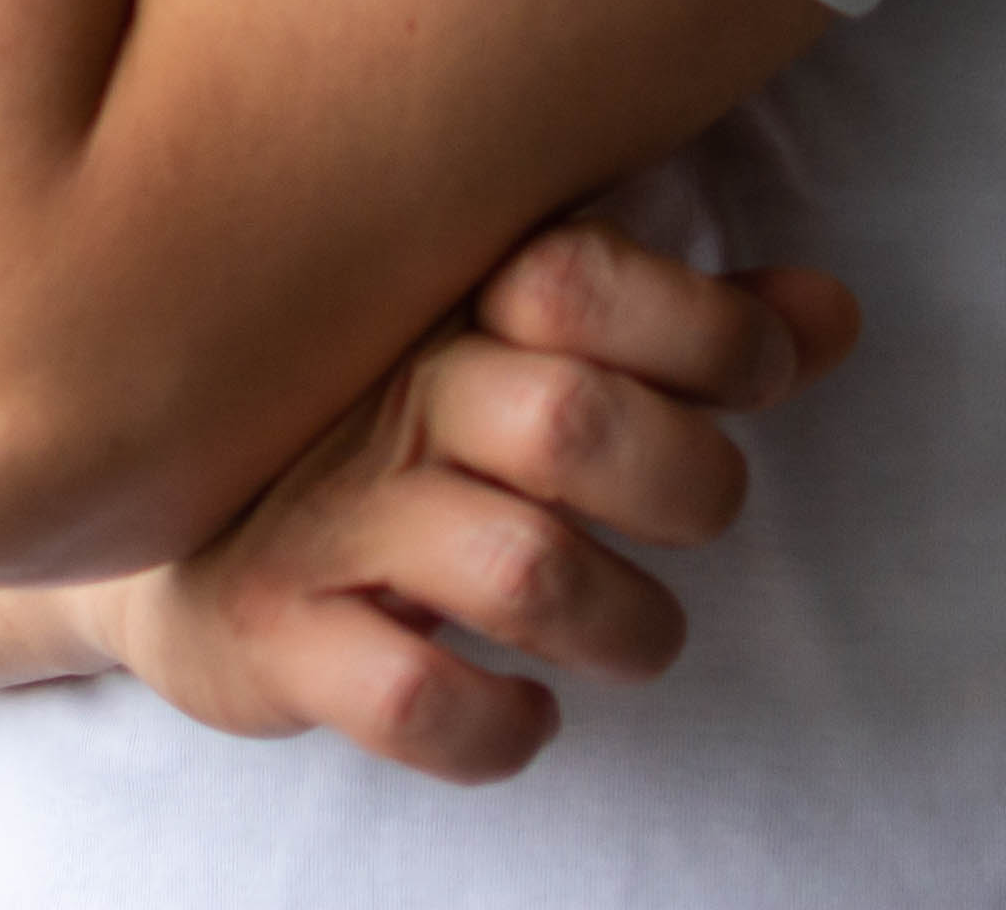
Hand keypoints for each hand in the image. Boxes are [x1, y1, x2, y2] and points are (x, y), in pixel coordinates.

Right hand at [72, 223, 863, 784]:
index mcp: (451, 298)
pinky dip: (502, 729)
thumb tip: (835, 312)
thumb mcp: (532, 355)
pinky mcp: (280, 634)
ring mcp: (329, 517)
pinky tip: (525, 714)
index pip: (586, 276)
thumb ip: (688, 334)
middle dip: (685, 488)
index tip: (757, 373)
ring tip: (632, 634)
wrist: (171, 529)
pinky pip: (417, 703)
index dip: (711, 330)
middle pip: (574, 424)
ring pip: (522, 572)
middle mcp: (388, 394)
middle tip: (685, 522)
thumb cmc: (398, 434)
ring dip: (624, 625)